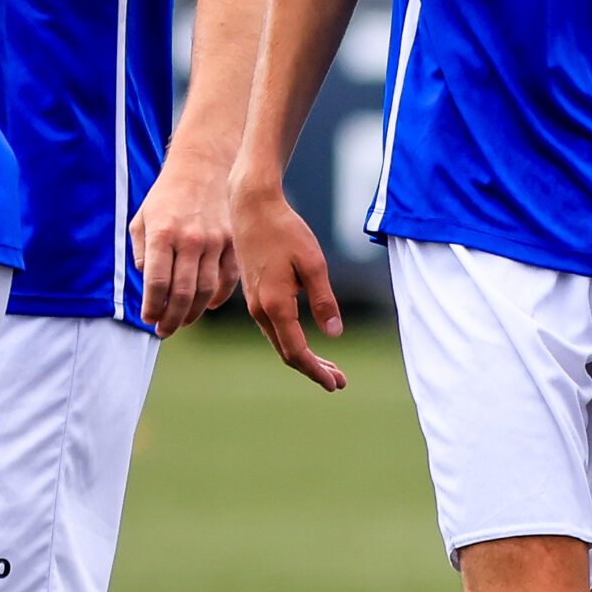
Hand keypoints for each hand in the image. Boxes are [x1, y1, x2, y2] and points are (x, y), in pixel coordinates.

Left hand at [133, 154, 240, 337]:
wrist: (203, 166)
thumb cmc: (167, 195)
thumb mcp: (142, 219)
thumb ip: (140, 253)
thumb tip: (150, 286)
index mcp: (163, 234)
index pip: (157, 283)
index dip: (152, 307)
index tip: (148, 319)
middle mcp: (191, 239)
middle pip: (182, 293)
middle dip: (171, 319)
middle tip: (164, 331)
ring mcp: (216, 240)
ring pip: (206, 290)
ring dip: (192, 313)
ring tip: (182, 322)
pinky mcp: (233, 241)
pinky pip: (228, 278)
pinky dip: (218, 297)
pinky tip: (206, 305)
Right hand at [230, 177, 347, 391]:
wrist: (252, 207)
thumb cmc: (285, 231)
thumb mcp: (313, 263)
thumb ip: (323, 300)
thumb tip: (334, 334)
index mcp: (275, 305)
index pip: (296, 351)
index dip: (316, 371)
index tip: (336, 384)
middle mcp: (260, 309)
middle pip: (287, 352)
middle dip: (313, 369)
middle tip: (339, 382)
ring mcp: (254, 303)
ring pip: (280, 340)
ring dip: (304, 356)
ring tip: (329, 367)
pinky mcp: (255, 294)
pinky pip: (274, 327)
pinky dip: (293, 339)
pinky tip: (306, 340)